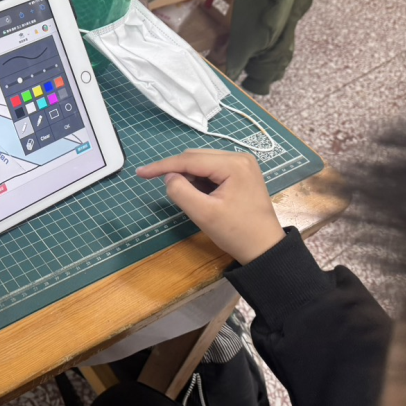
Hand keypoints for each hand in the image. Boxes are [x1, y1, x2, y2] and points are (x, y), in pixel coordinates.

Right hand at [137, 150, 284, 264]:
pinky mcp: (242, 173)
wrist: (265, 249)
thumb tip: (169, 178)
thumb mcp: (204, 214)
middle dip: (176, 170)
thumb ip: (181, 192)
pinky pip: (212, 169)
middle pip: (196, 157)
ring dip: (188, 175)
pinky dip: (199, 179)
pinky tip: (197, 194)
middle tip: (158, 185)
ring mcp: (242, 164)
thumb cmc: (236, 233)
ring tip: (185, 195)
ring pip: (203, 162)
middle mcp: (239, 157)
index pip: (190, 160)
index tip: (141, 173)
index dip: (162, 166)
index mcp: (233, 164)